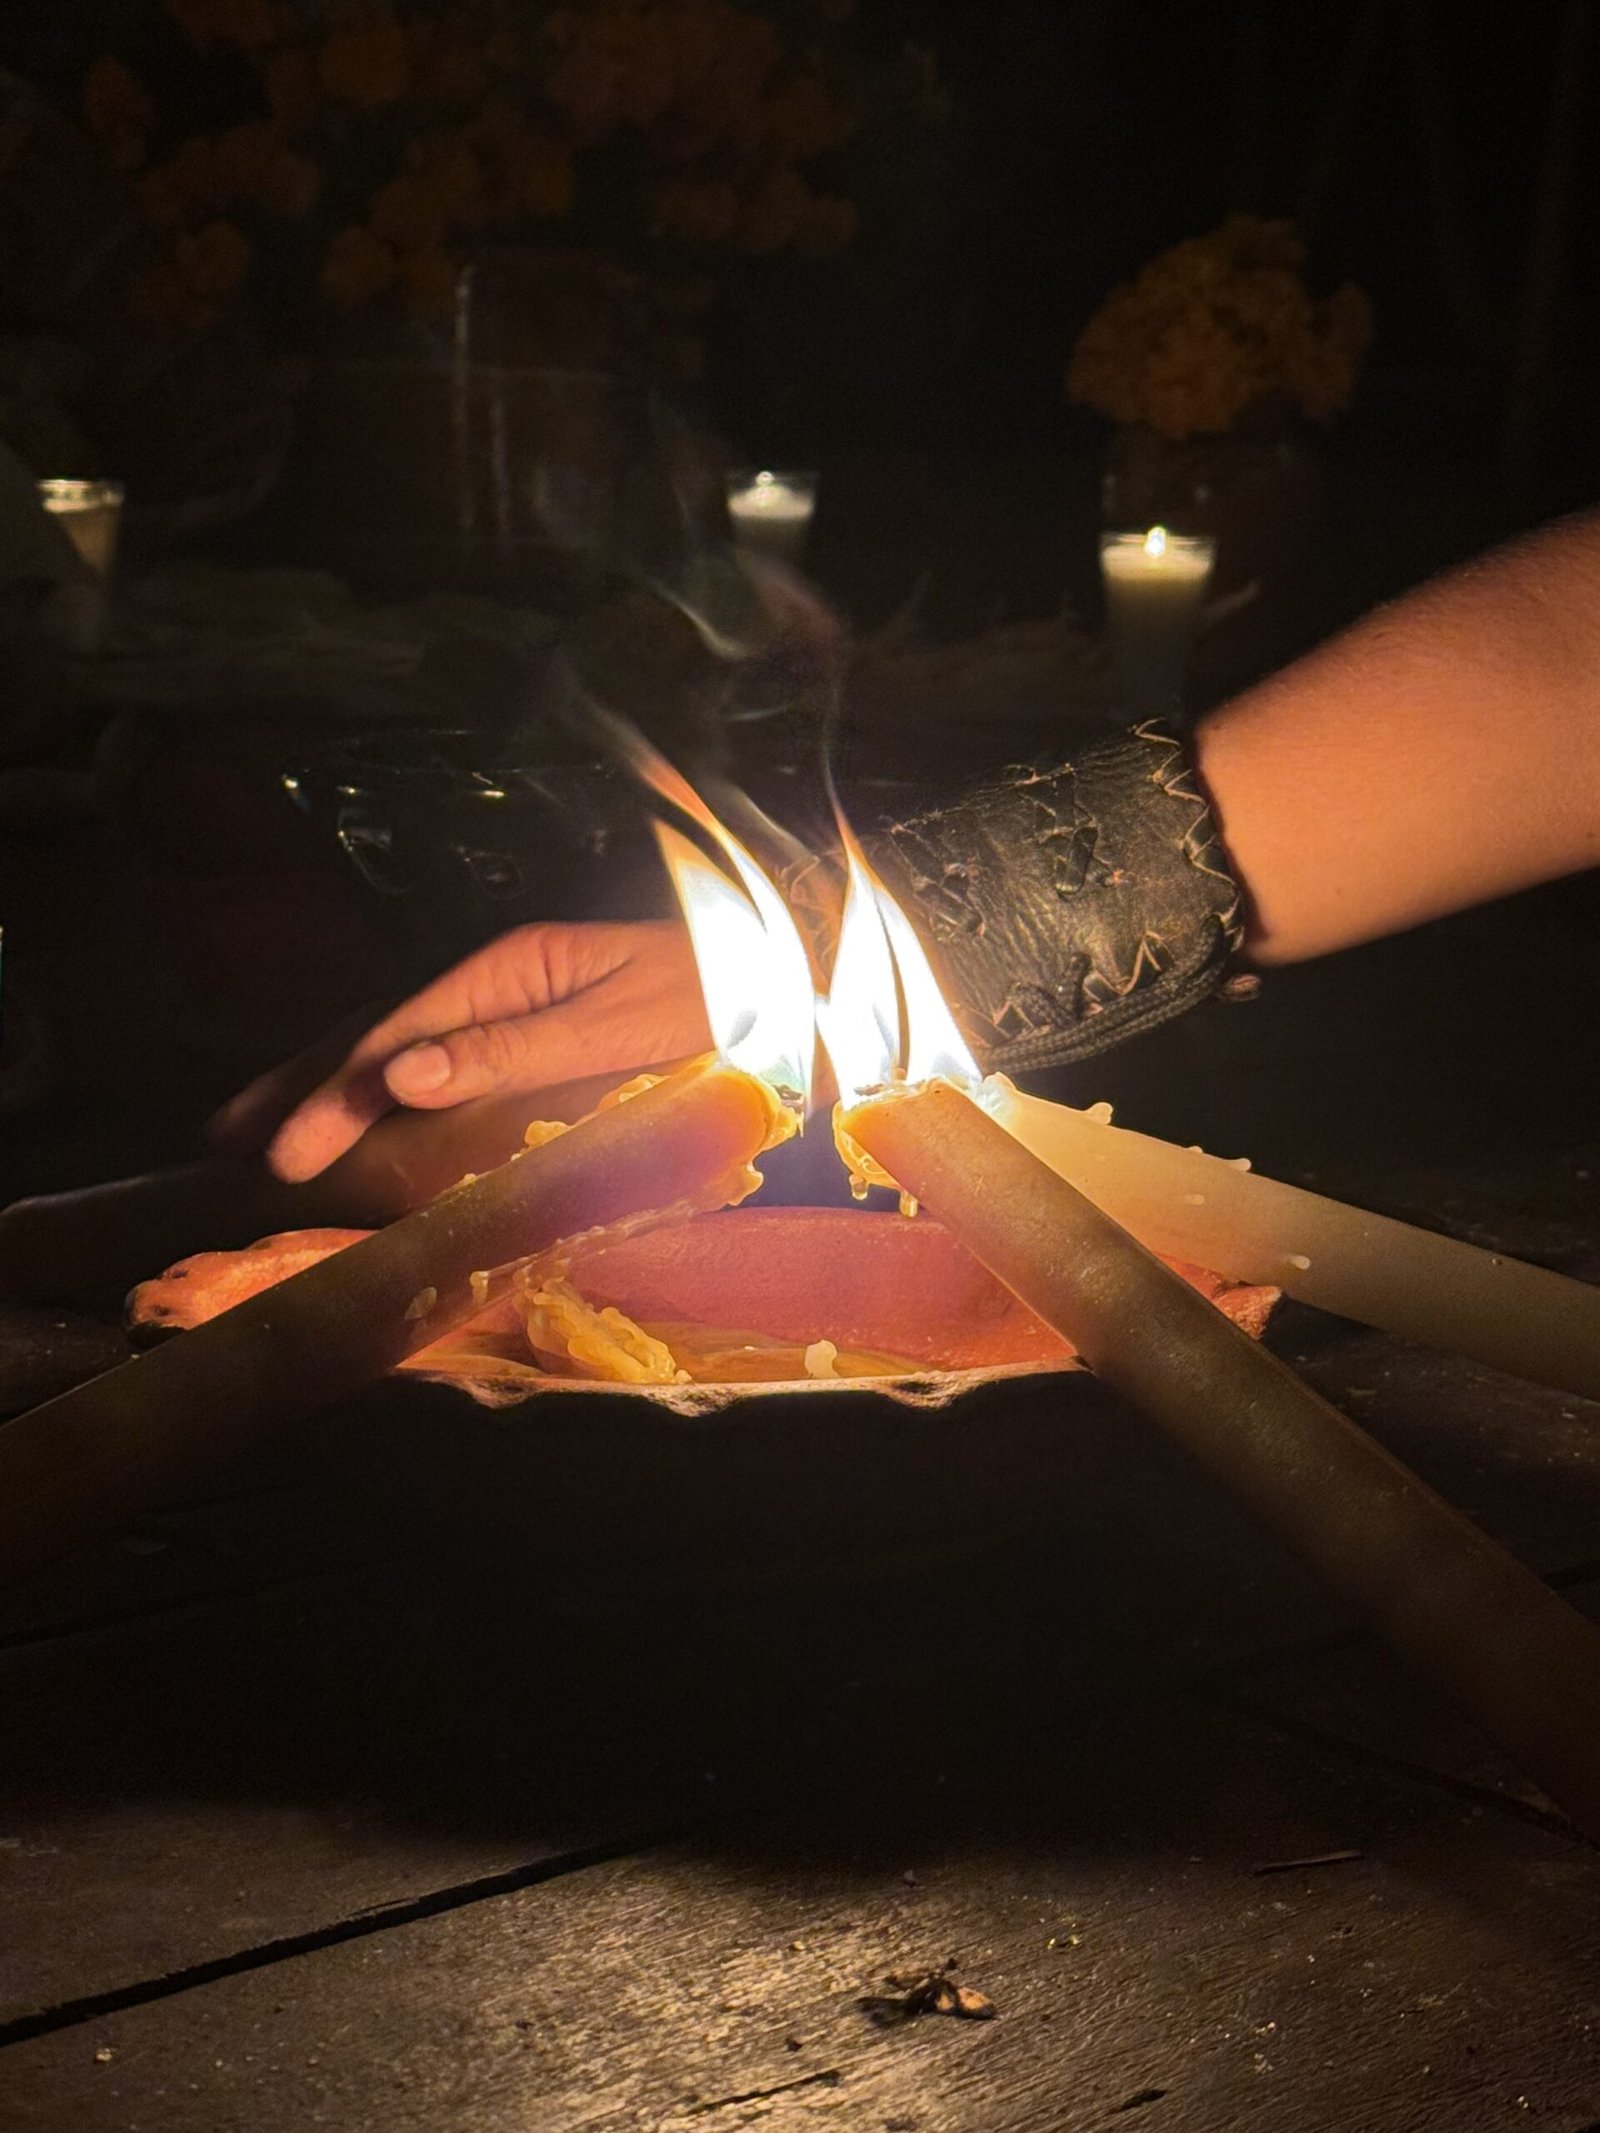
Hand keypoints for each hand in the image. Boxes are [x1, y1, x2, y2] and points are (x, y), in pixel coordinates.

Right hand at [210, 920, 709, 1182]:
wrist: (805, 973)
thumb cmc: (726, 994)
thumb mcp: (620, 1023)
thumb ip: (513, 1048)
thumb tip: (407, 1078)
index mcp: (513, 967)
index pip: (399, 1037)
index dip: (334, 1097)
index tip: (284, 1155)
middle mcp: (506, 980)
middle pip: (383, 1034)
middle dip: (305, 1085)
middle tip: (229, 1140)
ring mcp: (524, 1003)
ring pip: (407, 1047)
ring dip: (334, 1087)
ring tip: (267, 1126)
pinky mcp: (547, 1034)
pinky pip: (449, 1062)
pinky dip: (394, 1091)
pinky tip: (372, 1117)